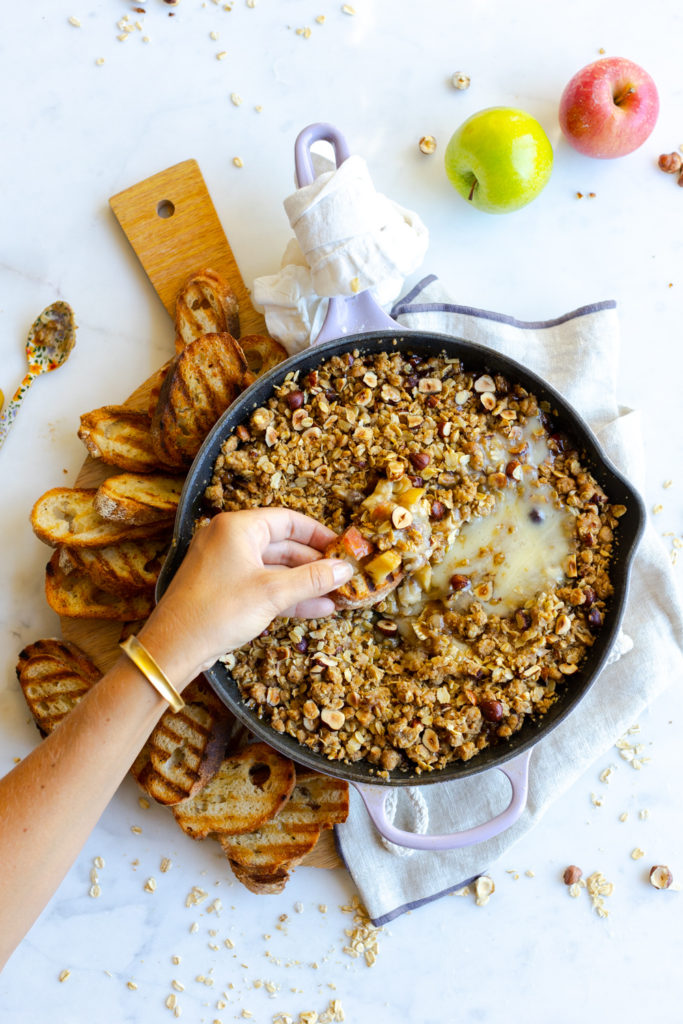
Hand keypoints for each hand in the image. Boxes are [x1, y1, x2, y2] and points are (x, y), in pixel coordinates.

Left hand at [138, 508, 352, 687]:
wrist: (174, 647)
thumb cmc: (219, 610)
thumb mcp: (272, 593)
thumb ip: (312, 579)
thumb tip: (345, 569)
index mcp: (237, 527)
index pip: (287, 520)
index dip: (318, 534)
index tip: (343, 547)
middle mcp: (230, 540)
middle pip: (282, 545)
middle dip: (314, 563)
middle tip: (342, 575)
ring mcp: (226, 567)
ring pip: (274, 569)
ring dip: (304, 583)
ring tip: (337, 596)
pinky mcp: (225, 591)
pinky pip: (262, 587)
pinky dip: (287, 596)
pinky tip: (317, 608)